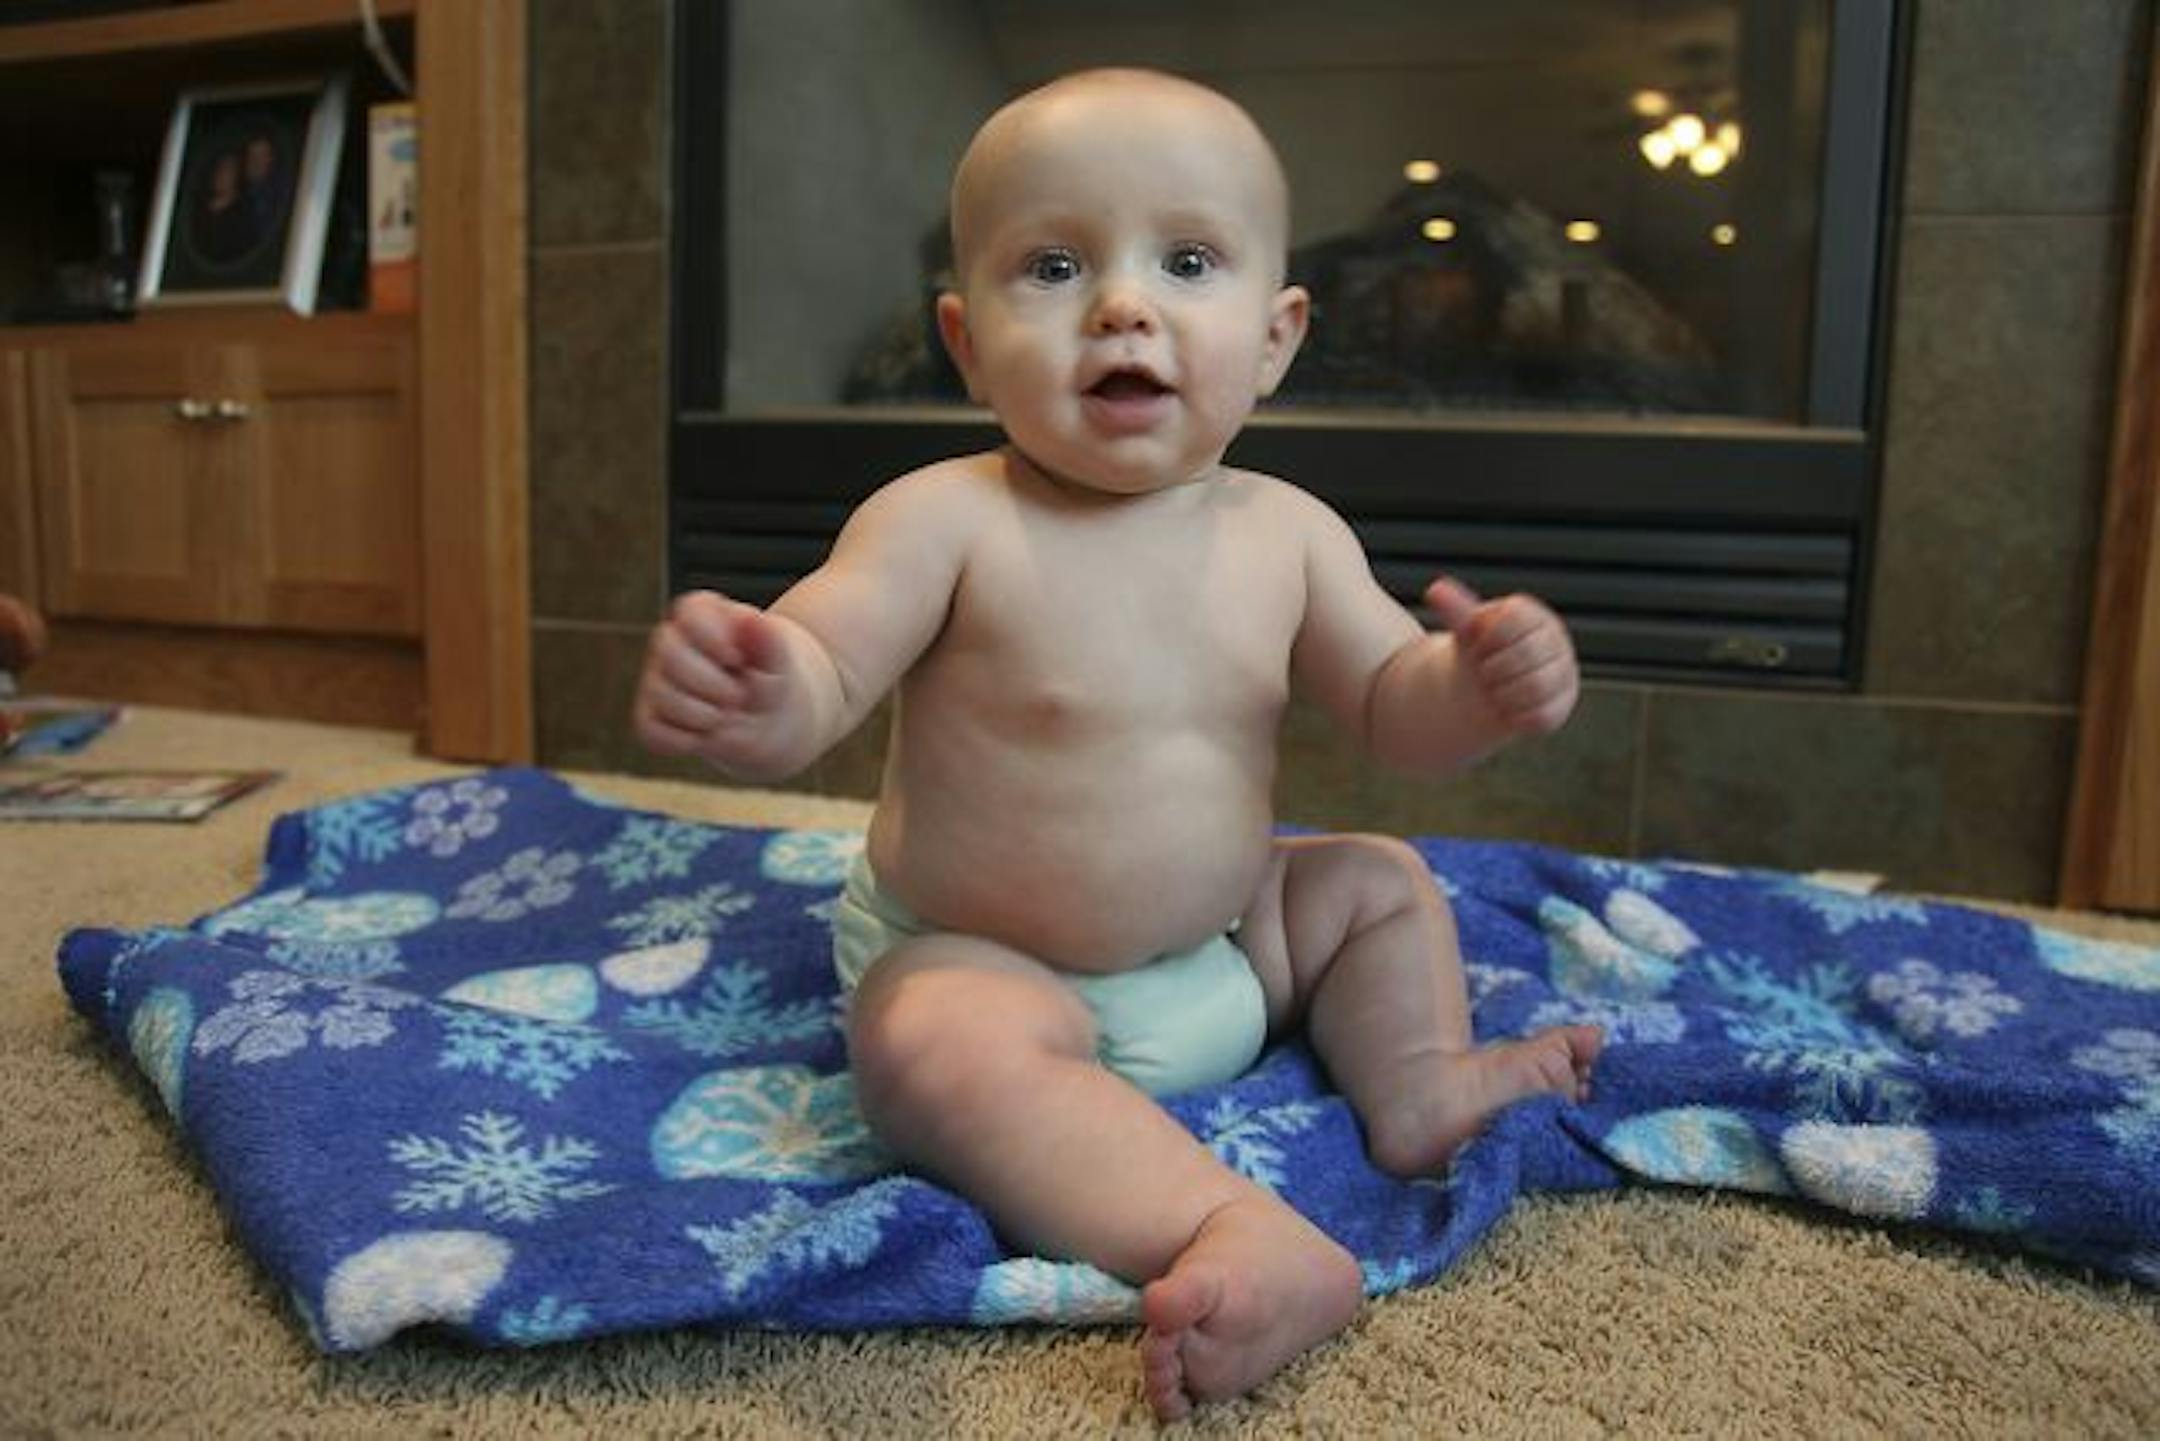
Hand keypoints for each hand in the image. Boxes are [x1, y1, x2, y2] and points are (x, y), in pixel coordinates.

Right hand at [632, 590, 794, 766]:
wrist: (769, 719)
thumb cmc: (771, 679)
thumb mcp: (780, 662)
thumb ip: (769, 640)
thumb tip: (749, 618)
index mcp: (703, 613)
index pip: (689, 613)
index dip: (713, 640)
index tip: (738, 660)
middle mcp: (672, 641)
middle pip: (669, 652)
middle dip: (710, 683)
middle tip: (738, 697)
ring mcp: (656, 678)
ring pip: (660, 693)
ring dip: (702, 714)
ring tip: (727, 716)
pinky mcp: (650, 715)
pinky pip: (650, 730)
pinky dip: (683, 740)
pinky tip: (707, 736)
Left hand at [1424, 576, 1577, 737]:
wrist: (1486, 686)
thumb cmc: (1479, 651)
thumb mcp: (1466, 628)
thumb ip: (1454, 610)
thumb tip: (1435, 590)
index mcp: (1533, 615)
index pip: (1513, 620)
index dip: (1488, 638)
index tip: (1479, 646)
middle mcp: (1555, 640)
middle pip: (1525, 655)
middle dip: (1493, 669)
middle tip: (1484, 673)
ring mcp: (1563, 671)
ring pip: (1535, 687)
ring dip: (1503, 693)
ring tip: (1495, 690)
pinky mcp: (1563, 703)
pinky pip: (1540, 715)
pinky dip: (1515, 715)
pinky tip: (1506, 708)